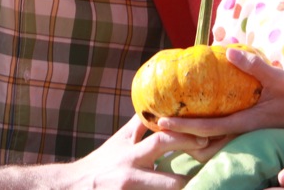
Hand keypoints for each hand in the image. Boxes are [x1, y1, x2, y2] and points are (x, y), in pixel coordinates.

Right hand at [67, 115, 212, 188]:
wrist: (71, 187)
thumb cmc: (102, 162)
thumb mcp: (120, 141)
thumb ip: (140, 125)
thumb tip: (160, 102)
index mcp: (132, 155)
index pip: (163, 141)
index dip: (187, 138)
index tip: (207, 137)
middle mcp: (130, 176)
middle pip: (170, 180)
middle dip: (192, 180)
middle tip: (212, 172)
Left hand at [154, 48, 283, 138]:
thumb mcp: (277, 78)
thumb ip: (253, 65)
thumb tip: (225, 50)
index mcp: (246, 122)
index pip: (208, 128)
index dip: (184, 126)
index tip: (163, 121)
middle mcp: (242, 131)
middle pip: (204, 140)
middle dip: (181, 135)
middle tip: (158, 124)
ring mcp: (245, 132)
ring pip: (212, 140)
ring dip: (191, 134)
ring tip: (171, 123)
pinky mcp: (250, 128)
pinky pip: (223, 132)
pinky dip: (206, 128)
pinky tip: (197, 116)